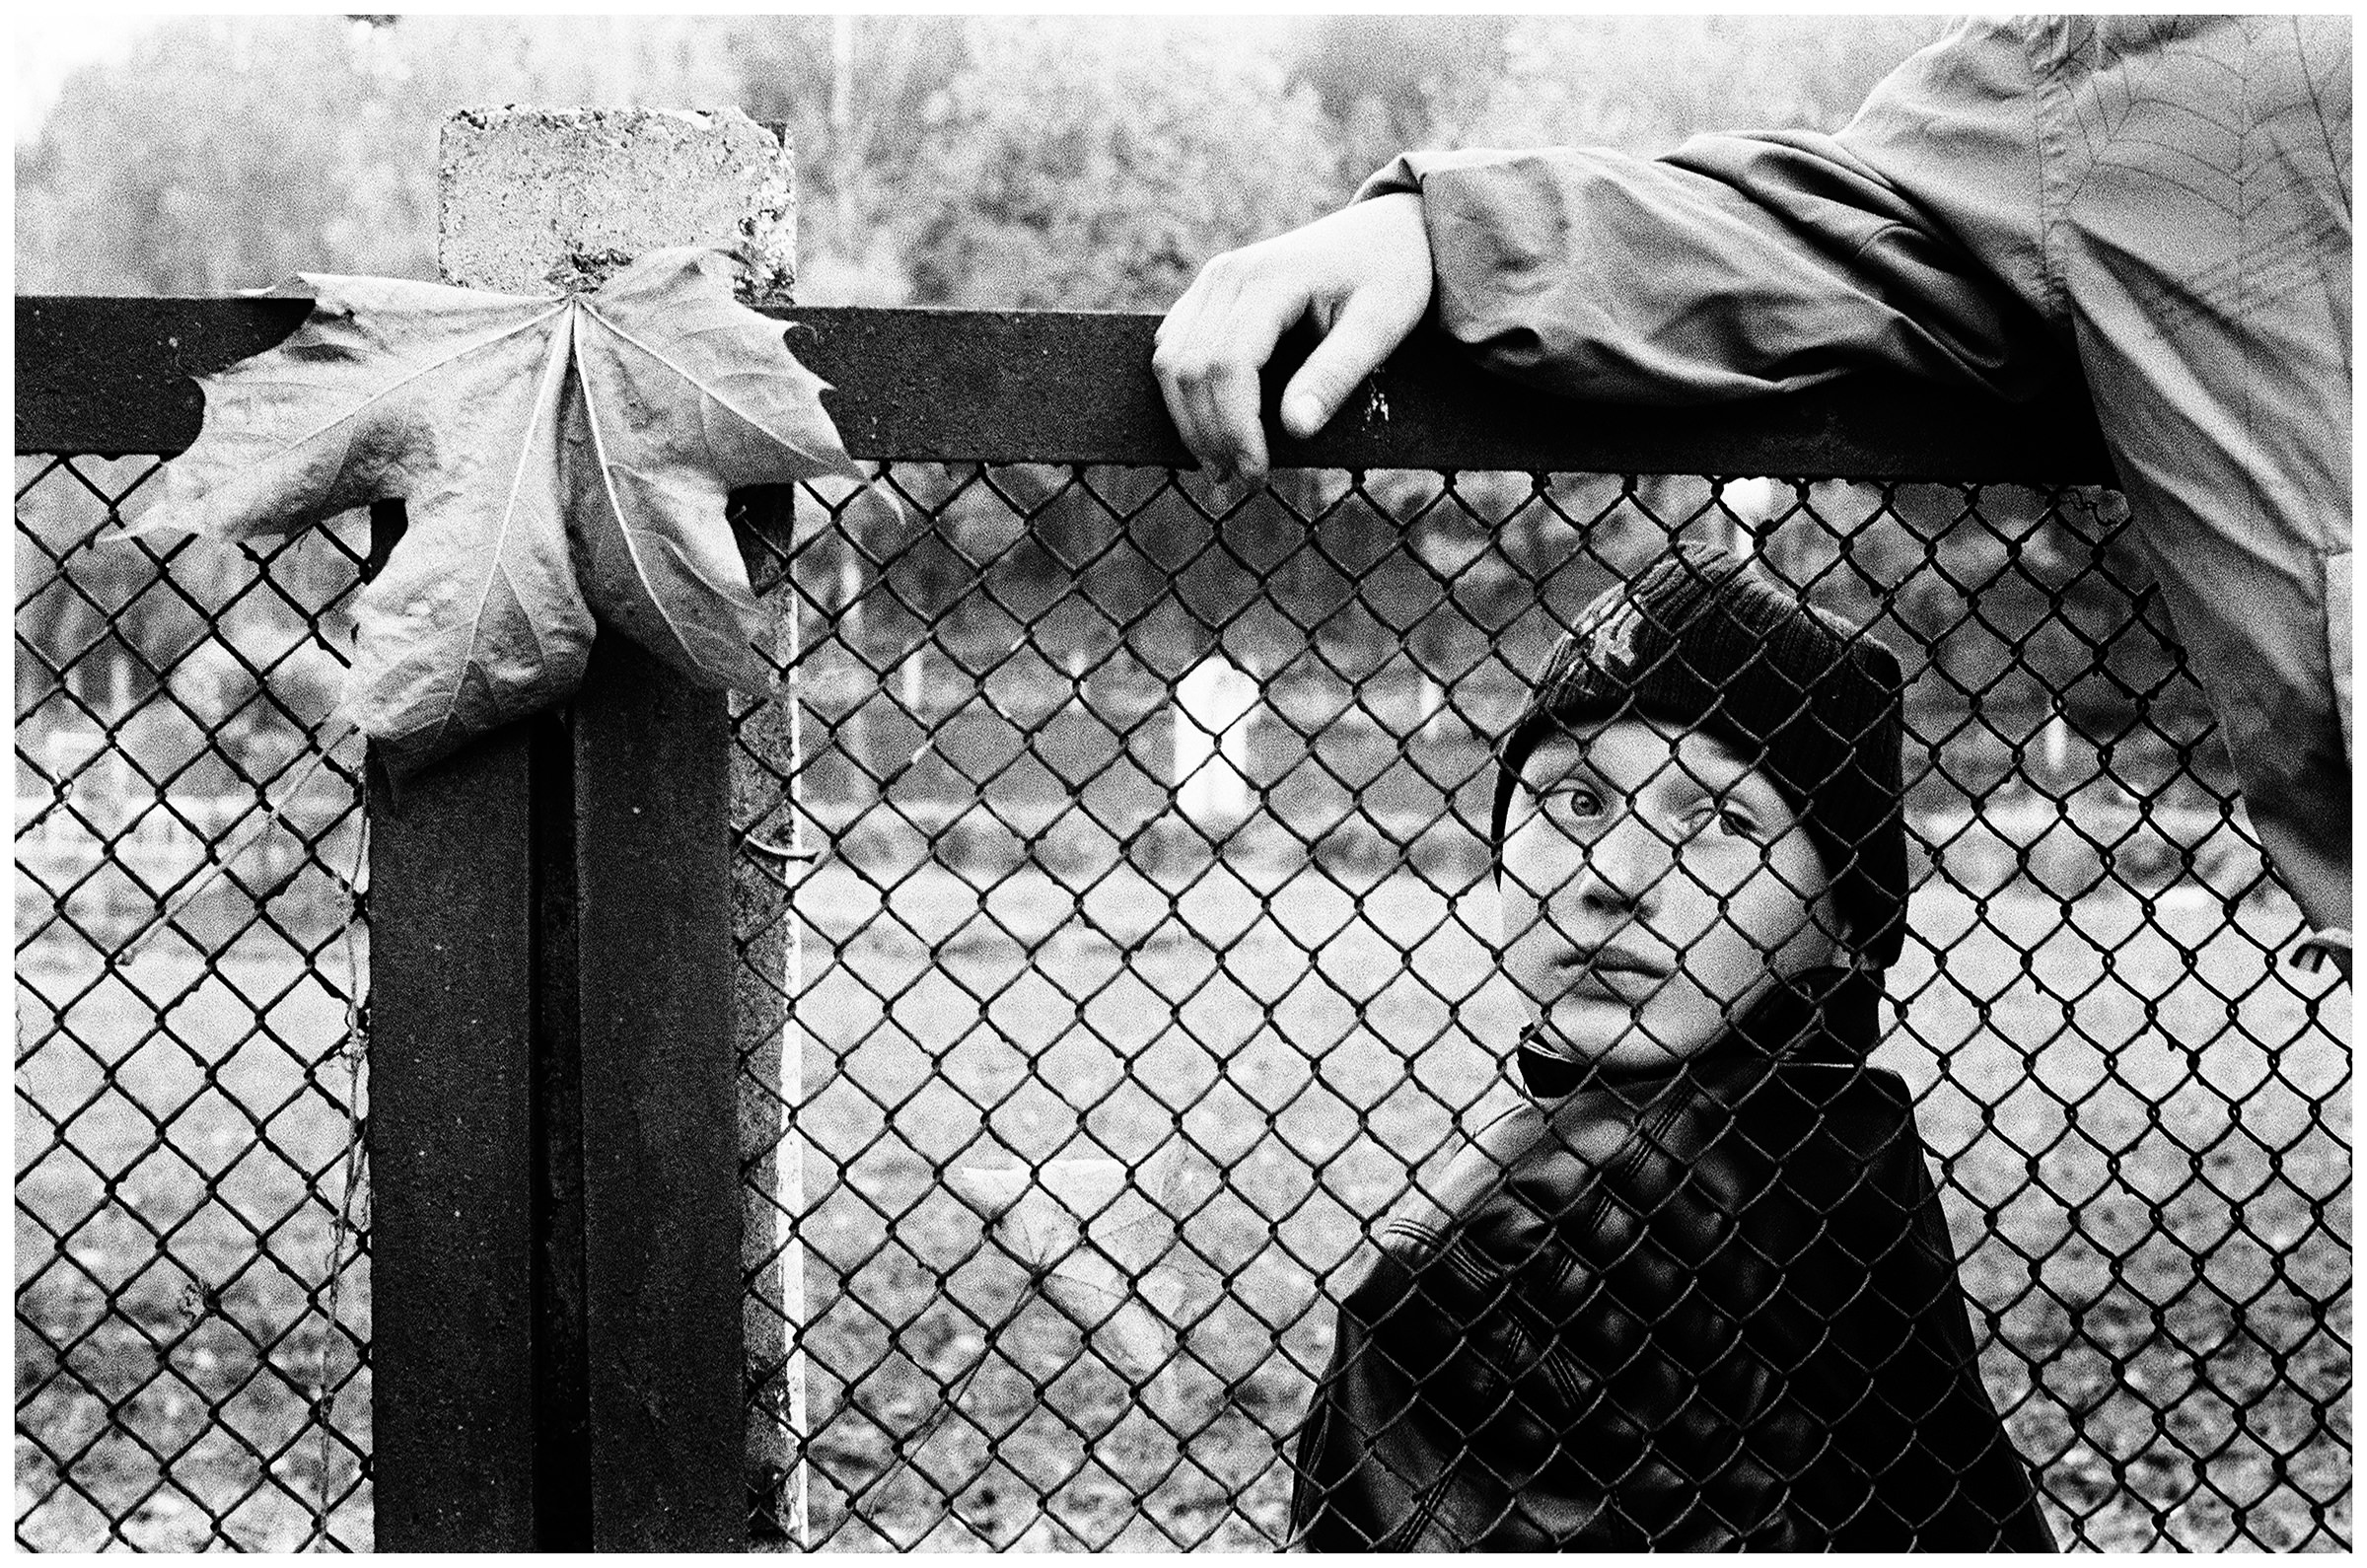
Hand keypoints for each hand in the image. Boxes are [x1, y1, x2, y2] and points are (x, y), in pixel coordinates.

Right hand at [1153, 192, 1433, 484]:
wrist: (1386, 229)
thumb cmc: (1392, 275)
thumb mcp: (1381, 327)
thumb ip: (1336, 375)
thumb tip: (1294, 431)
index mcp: (1270, 279)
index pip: (1228, 366)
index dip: (1235, 429)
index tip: (1257, 475)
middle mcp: (1228, 275)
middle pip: (1189, 369)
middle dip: (1208, 435)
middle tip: (1239, 483)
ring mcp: (1213, 280)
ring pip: (1170, 361)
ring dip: (1188, 420)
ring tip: (1222, 465)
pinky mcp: (1209, 291)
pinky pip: (1173, 346)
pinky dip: (1183, 393)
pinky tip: (1212, 426)